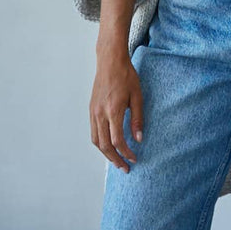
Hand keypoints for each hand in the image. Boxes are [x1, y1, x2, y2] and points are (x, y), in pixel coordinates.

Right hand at [90, 51, 143, 173]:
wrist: (110, 61)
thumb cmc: (126, 76)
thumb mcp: (137, 96)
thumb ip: (138, 118)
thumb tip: (139, 139)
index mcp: (114, 110)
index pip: (117, 140)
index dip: (126, 153)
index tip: (134, 158)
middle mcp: (100, 113)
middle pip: (104, 145)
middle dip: (115, 159)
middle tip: (125, 168)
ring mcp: (93, 112)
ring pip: (96, 141)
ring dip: (106, 154)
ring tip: (117, 160)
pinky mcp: (91, 109)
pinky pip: (93, 132)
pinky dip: (100, 143)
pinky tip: (108, 145)